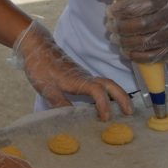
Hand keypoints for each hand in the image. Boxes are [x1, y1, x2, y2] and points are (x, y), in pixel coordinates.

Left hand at [13, 21, 132, 119]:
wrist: (37, 48)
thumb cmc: (40, 67)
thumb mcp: (46, 88)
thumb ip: (59, 103)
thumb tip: (71, 119)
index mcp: (77, 80)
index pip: (97, 90)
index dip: (104, 104)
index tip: (106, 118)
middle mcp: (85, 77)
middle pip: (109, 84)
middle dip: (122, 97)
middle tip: (130, 113)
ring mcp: (84, 76)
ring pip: (106, 84)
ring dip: (117, 95)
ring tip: (125, 110)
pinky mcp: (81, 77)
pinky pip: (100, 85)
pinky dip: (108, 94)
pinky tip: (107, 104)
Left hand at [105, 0, 167, 64]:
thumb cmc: (165, 6)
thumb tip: (116, 4)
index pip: (144, 4)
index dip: (124, 9)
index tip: (110, 11)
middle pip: (142, 25)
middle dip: (120, 26)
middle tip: (109, 26)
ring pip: (145, 42)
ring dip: (124, 42)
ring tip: (114, 38)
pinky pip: (151, 57)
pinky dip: (135, 55)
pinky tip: (125, 51)